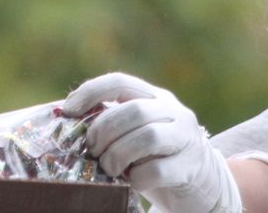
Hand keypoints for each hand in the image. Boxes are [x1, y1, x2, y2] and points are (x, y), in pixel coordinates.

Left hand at [62, 72, 241, 212]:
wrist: (203, 185)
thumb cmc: (155, 156)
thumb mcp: (134, 132)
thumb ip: (111, 122)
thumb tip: (64, 117)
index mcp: (155, 97)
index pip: (120, 81)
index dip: (90, 92)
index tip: (69, 111)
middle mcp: (174, 112)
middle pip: (133, 111)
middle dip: (104, 131)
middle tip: (92, 150)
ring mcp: (186, 139)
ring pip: (148, 137)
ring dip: (118, 154)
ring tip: (109, 168)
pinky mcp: (191, 168)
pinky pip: (158, 170)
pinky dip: (136, 177)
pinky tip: (131, 181)